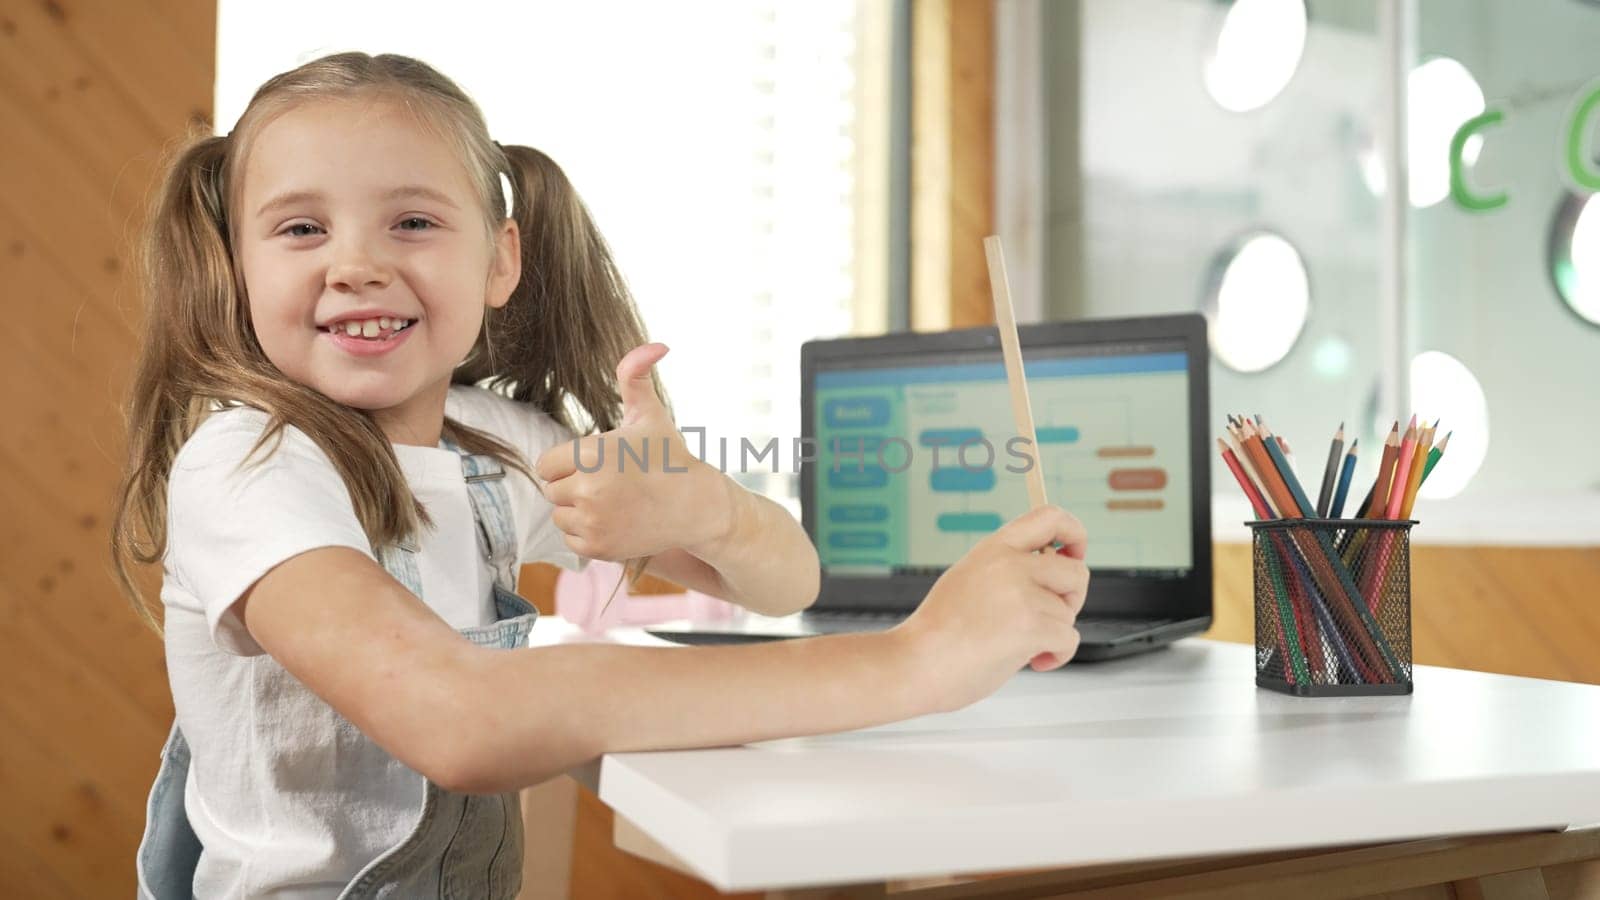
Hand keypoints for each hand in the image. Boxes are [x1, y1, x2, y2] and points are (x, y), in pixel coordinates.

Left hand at [534, 343, 731, 560]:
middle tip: (607, 483)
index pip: (547, 464)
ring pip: (560, 515)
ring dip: (578, 510)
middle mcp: (588, 490)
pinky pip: (571, 540)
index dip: (569, 463)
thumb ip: (635, 375)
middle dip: (573, 485)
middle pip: (552, 490)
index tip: (597, 464)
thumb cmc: (669, 456)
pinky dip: (587, 534)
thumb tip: (656, 345)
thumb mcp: (649, 414)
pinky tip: (614, 521)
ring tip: (612, 502)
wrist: (697, 507)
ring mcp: (593, 522)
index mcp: (591, 454)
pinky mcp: (599, 547)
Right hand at [892, 505, 1088, 712]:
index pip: (1050, 517)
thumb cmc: (939, 632)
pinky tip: (1033, 661)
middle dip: (1072, 599)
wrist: (917, 663)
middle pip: (1076, 571)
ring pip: (1069, 613)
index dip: (1074, 534)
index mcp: (994, 548)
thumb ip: (1007, 570)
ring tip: (1021, 646)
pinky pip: (1069, 639)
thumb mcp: (969, 578)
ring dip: (1054, 634)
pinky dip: (1057, 655)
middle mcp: (1010, 564)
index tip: (1074, 554)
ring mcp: (1022, 595)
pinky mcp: (1031, 626)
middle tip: (1051, 617)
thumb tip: (1051, 573)